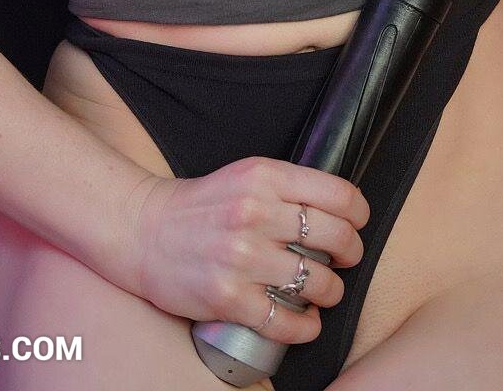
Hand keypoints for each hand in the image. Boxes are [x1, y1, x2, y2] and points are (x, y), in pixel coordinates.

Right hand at [131, 156, 369, 341]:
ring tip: (323, 291)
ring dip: (330, 292)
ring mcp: (241, 257)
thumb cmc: (202, 205)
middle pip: (336, 237)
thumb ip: (288, 187)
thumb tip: (339, 209)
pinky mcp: (228, 297)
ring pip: (317, 282)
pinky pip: (285, 320)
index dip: (358, 214)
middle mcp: (254, 213)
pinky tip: (306, 322)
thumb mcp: (246, 175)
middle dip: (351, 254)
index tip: (356, 224)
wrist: (144, 231)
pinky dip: (305, 327)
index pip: (338, 193)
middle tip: (345, 260)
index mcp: (263, 177)